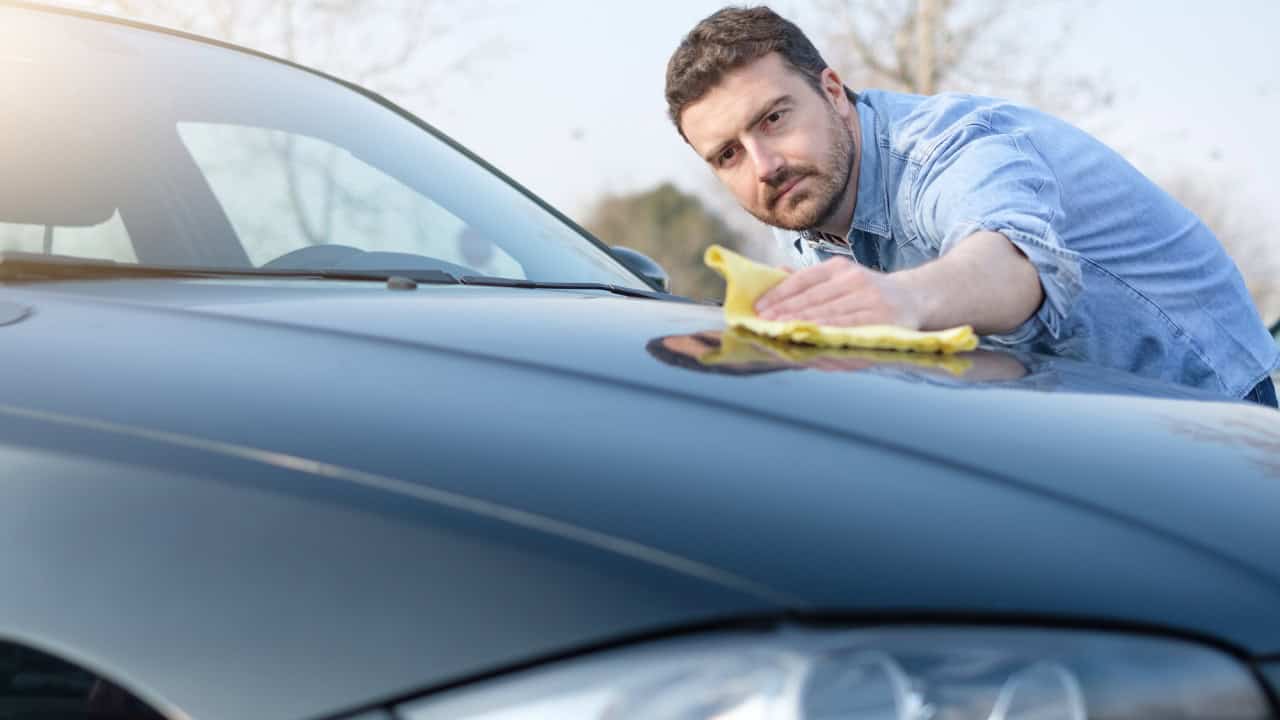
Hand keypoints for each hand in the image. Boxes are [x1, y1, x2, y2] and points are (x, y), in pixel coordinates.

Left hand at [754, 256, 924, 328]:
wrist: (913, 299)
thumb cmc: (865, 292)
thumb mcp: (839, 277)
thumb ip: (808, 279)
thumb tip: (775, 273)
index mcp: (840, 268)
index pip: (804, 279)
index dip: (779, 294)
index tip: (759, 307)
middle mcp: (855, 280)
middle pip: (813, 299)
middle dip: (785, 313)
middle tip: (763, 324)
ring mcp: (870, 301)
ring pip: (829, 317)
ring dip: (802, 327)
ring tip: (780, 334)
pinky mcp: (882, 321)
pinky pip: (849, 332)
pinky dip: (827, 339)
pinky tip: (810, 344)